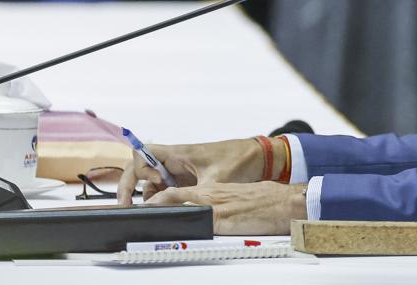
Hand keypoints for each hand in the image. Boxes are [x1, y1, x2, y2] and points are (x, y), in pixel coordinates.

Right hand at [116, 138, 267, 205]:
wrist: (255, 158)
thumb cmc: (237, 159)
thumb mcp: (215, 180)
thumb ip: (195, 196)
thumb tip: (180, 211)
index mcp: (178, 153)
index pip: (143, 153)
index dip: (141, 169)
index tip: (154, 183)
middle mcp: (173, 160)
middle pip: (139, 167)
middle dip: (128, 185)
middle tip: (124, 204)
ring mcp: (177, 171)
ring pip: (150, 181)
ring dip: (146, 195)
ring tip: (148, 212)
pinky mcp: (184, 180)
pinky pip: (163, 189)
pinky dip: (159, 200)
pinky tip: (162, 211)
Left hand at [146, 181, 307, 234]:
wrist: (282, 202)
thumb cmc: (262, 201)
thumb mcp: (234, 198)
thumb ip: (215, 204)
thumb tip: (200, 215)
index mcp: (211, 190)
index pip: (176, 191)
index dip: (156, 198)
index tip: (142, 206)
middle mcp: (210, 196)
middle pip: (172, 197)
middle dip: (151, 204)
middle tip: (134, 212)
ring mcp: (216, 207)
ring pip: (181, 205)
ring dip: (161, 210)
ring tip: (143, 216)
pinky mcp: (225, 219)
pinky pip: (198, 220)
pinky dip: (183, 221)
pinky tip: (172, 226)